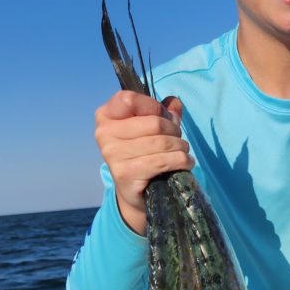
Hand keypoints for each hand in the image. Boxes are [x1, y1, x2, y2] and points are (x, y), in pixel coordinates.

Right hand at [94, 91, 193, 233]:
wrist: (134, 191)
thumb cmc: (142, 153)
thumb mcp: (150, 128)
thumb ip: (162, 112)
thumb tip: (175, 102)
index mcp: (106, 115)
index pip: (130, 99)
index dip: (153, 106)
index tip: (163, 117)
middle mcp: (104, 133)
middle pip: (153, 122)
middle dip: (174, 130)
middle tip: (178, 140)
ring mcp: (112, 154)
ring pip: (161, 142)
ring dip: (180, 147)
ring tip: (183, 151)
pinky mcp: (125, 173)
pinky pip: (162, 161)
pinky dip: (181, 160)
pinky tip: (185, 162)